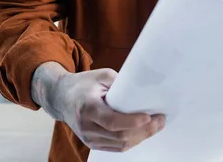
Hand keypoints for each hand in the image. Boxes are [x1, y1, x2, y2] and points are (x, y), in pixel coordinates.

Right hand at [32, 63, 164, 152]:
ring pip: (119, 145)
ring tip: (156, 126)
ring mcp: (88, 138)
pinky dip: (131, 141)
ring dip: (141, 137)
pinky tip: (143, 132)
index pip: (112, 121)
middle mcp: (87, 126)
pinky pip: (115, 147)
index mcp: (88, 107)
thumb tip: (143, 92)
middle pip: (119, 136)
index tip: (149, 116)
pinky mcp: (92, 143)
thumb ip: (121, 85)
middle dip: (144, 130)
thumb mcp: (102, 76)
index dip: (132, 121)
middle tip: (161, 120)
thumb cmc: (84, 83)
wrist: (61, 97)